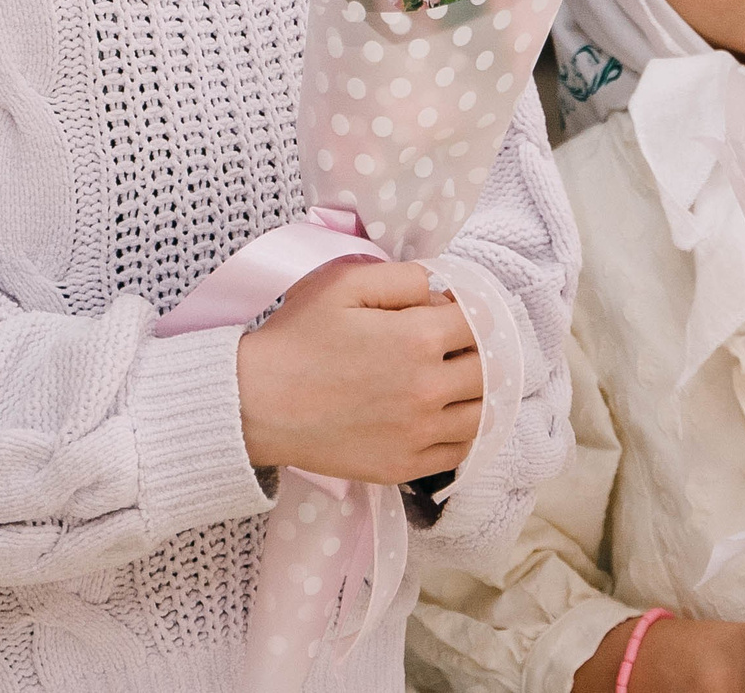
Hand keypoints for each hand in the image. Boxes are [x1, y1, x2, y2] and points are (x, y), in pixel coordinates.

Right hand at [235, 260, 481, 482]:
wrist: (255, 404)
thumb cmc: (297, 338)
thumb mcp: (345, 284)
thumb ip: (405, 278)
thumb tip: (442, 291)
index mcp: (419, 339)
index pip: (480, 322)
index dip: (470, 310)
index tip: (451, 310)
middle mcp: (428, 390)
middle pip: (489, 369)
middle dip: (478, 350)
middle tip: (454, 344)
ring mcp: (418, 434)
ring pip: (482, 413)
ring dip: (477, 392)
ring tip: (456, 379)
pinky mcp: (403, 466)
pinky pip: (459, 451)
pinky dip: (463, 431)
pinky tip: (446, 415)